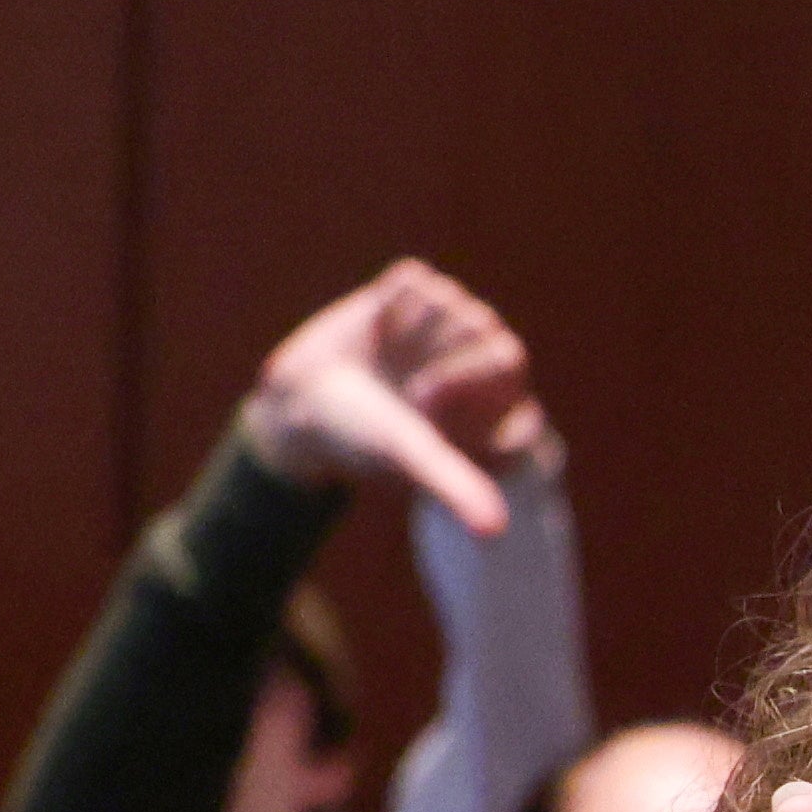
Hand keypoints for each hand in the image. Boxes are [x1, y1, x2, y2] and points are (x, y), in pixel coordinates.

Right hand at [246, 257, 551, 536]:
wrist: (299, 405)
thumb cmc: (359, 441)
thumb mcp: (408, 457)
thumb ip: (455, 485)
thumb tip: (495, 533)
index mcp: (503, 415)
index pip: (512, 376)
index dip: (460, 389)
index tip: (421, 408)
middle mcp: (489, 374)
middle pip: (492, 336)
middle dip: (442, 361)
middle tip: (406, 390)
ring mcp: (456, 330)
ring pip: (451, 300)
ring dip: (410, 334)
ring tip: (389, 362)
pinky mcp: (418, 296)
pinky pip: (416, 279)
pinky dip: (388, 304)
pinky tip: (378, 333)